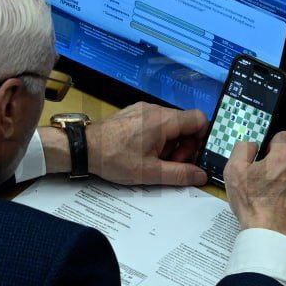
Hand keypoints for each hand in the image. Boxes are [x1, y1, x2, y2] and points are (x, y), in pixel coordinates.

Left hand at [43, 102, 208, 185]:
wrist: (84, 147)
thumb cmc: (115, 159)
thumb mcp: (150, 172)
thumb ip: (180, 174)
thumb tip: (202, 175)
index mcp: (164, 121)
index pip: (200, 119)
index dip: (201, 139)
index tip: (190, 157)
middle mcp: (156, 110)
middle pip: (185, 124)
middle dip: (183, 146)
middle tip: (170, 164)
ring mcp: (143, 109)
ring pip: (170, 125)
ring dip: (169, 144)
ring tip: (153, 160)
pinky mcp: (133, 113)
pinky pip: (155, 123)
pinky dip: (156, 138)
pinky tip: (142, 152)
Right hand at [224, 132, 285, 242]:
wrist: (270, 235)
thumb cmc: (253, 206)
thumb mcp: (233, 172)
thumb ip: (243, 149)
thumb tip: (252, 145)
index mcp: (284, 157)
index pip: (285, 136)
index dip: (274, 144)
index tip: (269, 154)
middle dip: (285, 159)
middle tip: (272, 174)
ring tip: (280, 191)